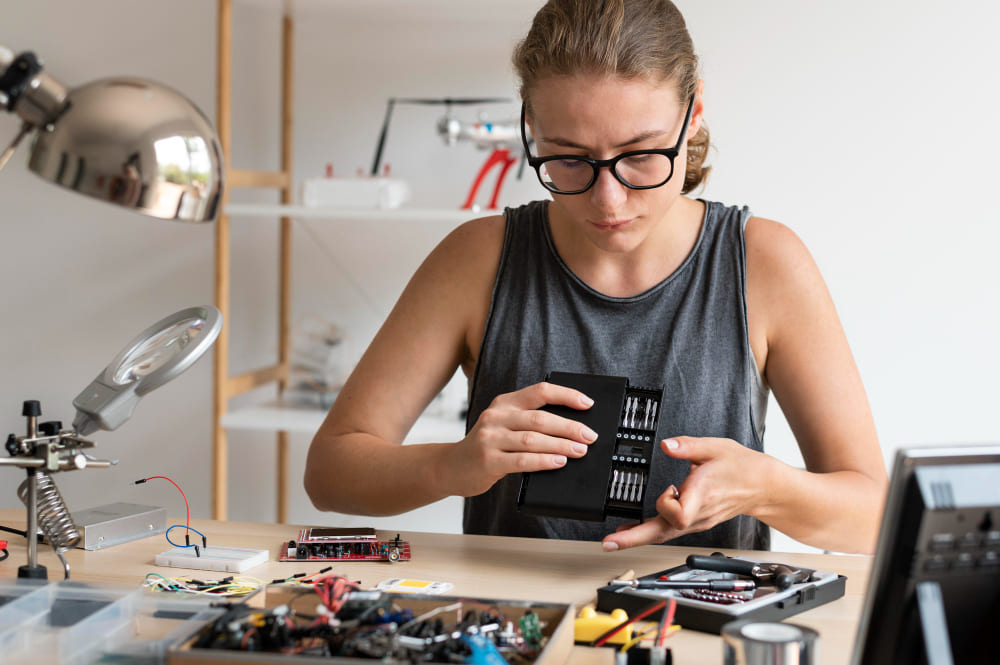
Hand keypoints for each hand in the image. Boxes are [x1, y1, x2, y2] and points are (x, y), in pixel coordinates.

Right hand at [445, 381, 597, 496]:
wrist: (450, 467)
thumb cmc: (485, 447)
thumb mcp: (503, 426)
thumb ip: (528, 423)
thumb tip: (571, 429)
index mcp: (504, 403)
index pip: (540, 392)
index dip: (566, 395)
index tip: (587, 403)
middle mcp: (496, 417)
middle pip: (540, 418)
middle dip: (570, 427)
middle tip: (589, 436)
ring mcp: (490, 438)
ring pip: (533, 439)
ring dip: (561, 445)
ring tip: (580, 451)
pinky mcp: (488, 460)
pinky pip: (522, 460)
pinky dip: (544, 461)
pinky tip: (559, 462)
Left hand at [601, 436, 769, 550]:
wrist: (763, 487)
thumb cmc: (741, 467)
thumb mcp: (715, 447)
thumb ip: (688, 445)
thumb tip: (666, 444)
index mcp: (702, 493)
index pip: (680, 515)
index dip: (667, 504)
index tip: (668, 488)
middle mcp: (698, 512)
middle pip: (663, 533)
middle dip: (633, 539)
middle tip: (608, 542)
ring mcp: (697, 521)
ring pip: (664, 535)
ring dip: (638, 537)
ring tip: (614, 539)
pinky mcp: (696, 522)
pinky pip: (669, 531)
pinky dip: (650, 532)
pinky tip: (634, 531)